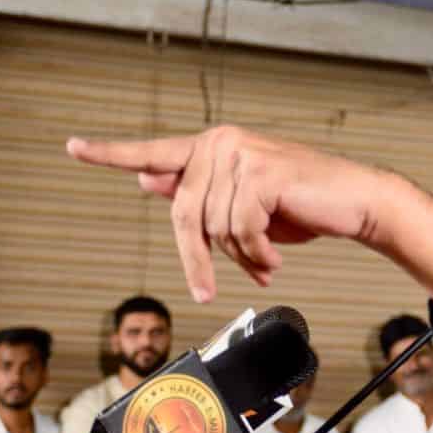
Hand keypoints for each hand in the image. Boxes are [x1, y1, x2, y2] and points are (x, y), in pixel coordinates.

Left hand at [66, 127, 386, 301]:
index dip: (112, 153)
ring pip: (215, 228)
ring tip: (267, 260)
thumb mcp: (245, 205)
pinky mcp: (261, 173)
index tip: (74, 147)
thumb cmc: (305, 205)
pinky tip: (276, 257)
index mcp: (215, 146)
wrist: (357, 203)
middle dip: (197, 259)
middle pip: (184, 213)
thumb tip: (148, 179)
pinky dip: (259, 254)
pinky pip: (240, 230)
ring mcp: (241, 154)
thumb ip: (201, 194)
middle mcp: (222, 142)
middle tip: (207, 290)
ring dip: (242, 257)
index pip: (155, 150)